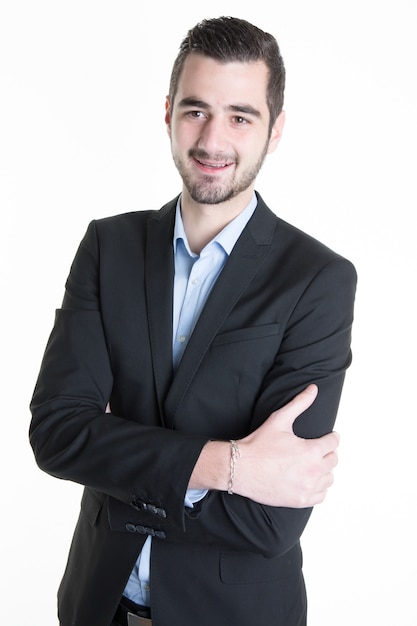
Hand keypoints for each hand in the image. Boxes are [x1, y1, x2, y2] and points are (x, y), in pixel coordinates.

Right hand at [233, 385, 338, 507]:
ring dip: (325, 470)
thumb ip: (299, 403)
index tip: (329, 437)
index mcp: (311, 450)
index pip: (334, 442)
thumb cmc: (258, 445)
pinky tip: (310, 481)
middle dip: (328, 452)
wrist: (241, 468)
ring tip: (315, 464)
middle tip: (319, 450)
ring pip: (329, 479)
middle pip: (333, 460)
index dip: (331, 437)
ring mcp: (307, 488)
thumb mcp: (280, 419)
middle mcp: (313, 471)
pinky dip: (319, 488)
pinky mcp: (300, 501)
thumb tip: (313, 389)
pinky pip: (321, 495)